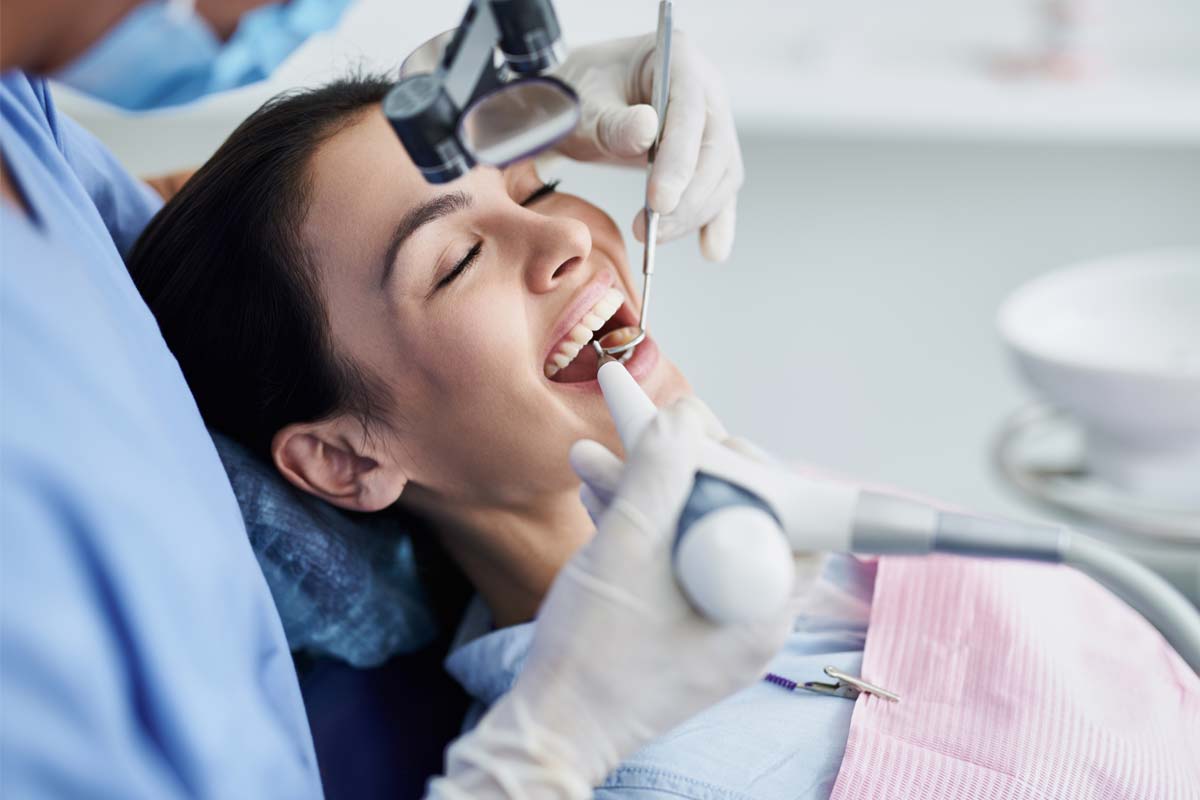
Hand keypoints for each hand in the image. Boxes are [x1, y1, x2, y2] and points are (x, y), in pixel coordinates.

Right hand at [425, 399, 791, 798]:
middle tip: (646, 436)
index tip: (705, 439)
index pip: (794, 515)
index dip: (751, 466)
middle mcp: (751, 618)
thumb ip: (660, 475)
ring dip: (651, 494)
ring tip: (596, 460)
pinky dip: (643, 530)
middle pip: (740, 519)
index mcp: (762, 608)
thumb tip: (686, 416)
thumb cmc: (591, 658)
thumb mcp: (625, 549)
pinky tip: (599, 496)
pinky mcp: (681, 629)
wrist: (551, 729)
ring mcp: (715, 625)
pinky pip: (675, 565)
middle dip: (686, 470)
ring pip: (697, 538)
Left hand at [554, 33, 742, 261]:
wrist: (578, 102)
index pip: (691, 113)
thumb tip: (647, 129)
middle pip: (715, 150)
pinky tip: (711, 250)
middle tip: (651, 231)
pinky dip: (715, 222)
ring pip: (721, 175)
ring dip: (694, 214)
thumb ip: (612, 120)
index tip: (659, 202)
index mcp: (679, 60)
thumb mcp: (582, 104)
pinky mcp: (707, 158)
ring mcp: (711, 124)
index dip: (679, 161)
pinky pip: (719, 191)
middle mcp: (706, 91)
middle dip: (687, 198)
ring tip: (654, 240)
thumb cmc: (578, 96)